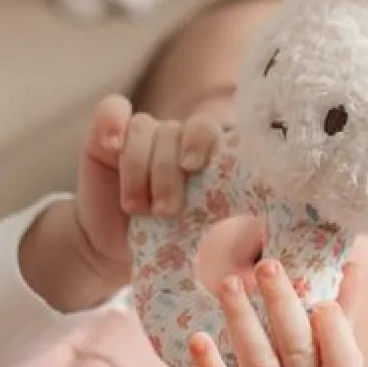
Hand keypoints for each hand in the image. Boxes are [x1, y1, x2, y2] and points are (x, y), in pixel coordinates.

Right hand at [74, 95, 222, 284]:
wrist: (114, 251)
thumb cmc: (167, 244)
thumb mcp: (200, 243)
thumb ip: (231, 240)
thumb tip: (261, 256)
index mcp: (208, 158)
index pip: (216, 132)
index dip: (207, 142)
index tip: (195, 166)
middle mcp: (179, 139)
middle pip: (181, 130)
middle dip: (171, 169)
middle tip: (166, 209)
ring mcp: (144, 134)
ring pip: (146, 129)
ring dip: (139, 168)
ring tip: (137, 208)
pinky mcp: (106, 137)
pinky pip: (111, 110)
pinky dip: (112, 122)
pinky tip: (113, 144)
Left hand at [191, 260, 362, 366]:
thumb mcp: (334, 361)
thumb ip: (343, 314)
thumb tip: (352, 266)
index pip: (344, 366)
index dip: (336, 335)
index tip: (324, 302)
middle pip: (296, 353)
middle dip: (281, 306)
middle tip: (268, 265)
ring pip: (258, 366)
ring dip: (242, 320)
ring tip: (231, 283)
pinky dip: (209, 366)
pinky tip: (198, 338)